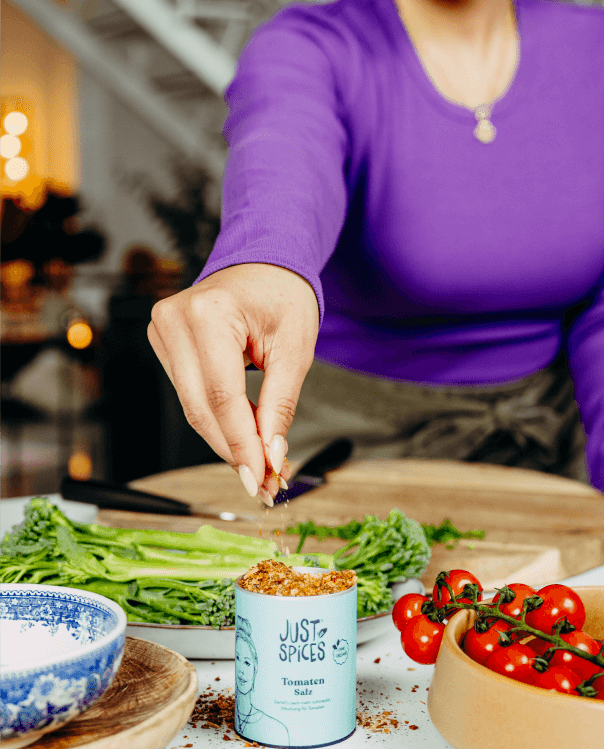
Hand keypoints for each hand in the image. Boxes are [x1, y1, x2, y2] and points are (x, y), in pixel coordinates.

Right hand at [148, 263, 318, 502]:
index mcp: (210, 313)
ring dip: (226, 439)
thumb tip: (271, 456)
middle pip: (201, 408)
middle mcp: (175, 320)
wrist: (264, 265)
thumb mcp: (295, 349)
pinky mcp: (163, 342)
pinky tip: (242, 435)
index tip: (262, 479)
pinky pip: (190, 394)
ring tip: (259, 463)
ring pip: (192, 407)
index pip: (222, 396)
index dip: (242, 445)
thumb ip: (280, 404)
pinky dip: (217, 419)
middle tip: (263, 483)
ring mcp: (162, 330)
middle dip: (234, 450)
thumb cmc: (282, 295)